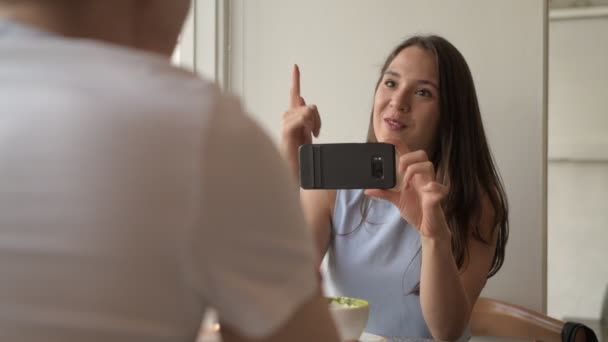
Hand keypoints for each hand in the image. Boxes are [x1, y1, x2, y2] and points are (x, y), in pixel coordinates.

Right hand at [280, 64, 320, 178]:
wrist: (296, 171)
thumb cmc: (300, 155)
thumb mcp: (307, 134)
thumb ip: (306, 117)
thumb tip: (303, 98)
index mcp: (293, 117)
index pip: (294, 95)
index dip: (295, 79)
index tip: (295, 66)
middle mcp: (287, 117)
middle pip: (310, 106)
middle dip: (317, 120)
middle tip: (315, 133)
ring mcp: (286, 122)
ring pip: (309, 111)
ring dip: (314, 124)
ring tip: (309, 136)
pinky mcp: (286, 129)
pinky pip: (304, 117)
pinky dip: (309, 126)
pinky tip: (307, 136)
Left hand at [365, 138, 449, 239]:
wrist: (427, 228)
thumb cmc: (416, 211)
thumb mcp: (396, 200)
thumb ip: (384, 193)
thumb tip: (367, 190)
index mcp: (413, 175)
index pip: (408, 154)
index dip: (399, 144)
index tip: (385, 139)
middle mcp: (423, 177)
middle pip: (421, 154)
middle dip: (407, 158)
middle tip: (399, 171)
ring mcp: (431, 186)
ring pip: (428, 165)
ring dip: (414, 171)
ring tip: (406, 184)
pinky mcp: (437, 197)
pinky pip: (440, 187)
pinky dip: (433, 187)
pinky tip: (426, 190)